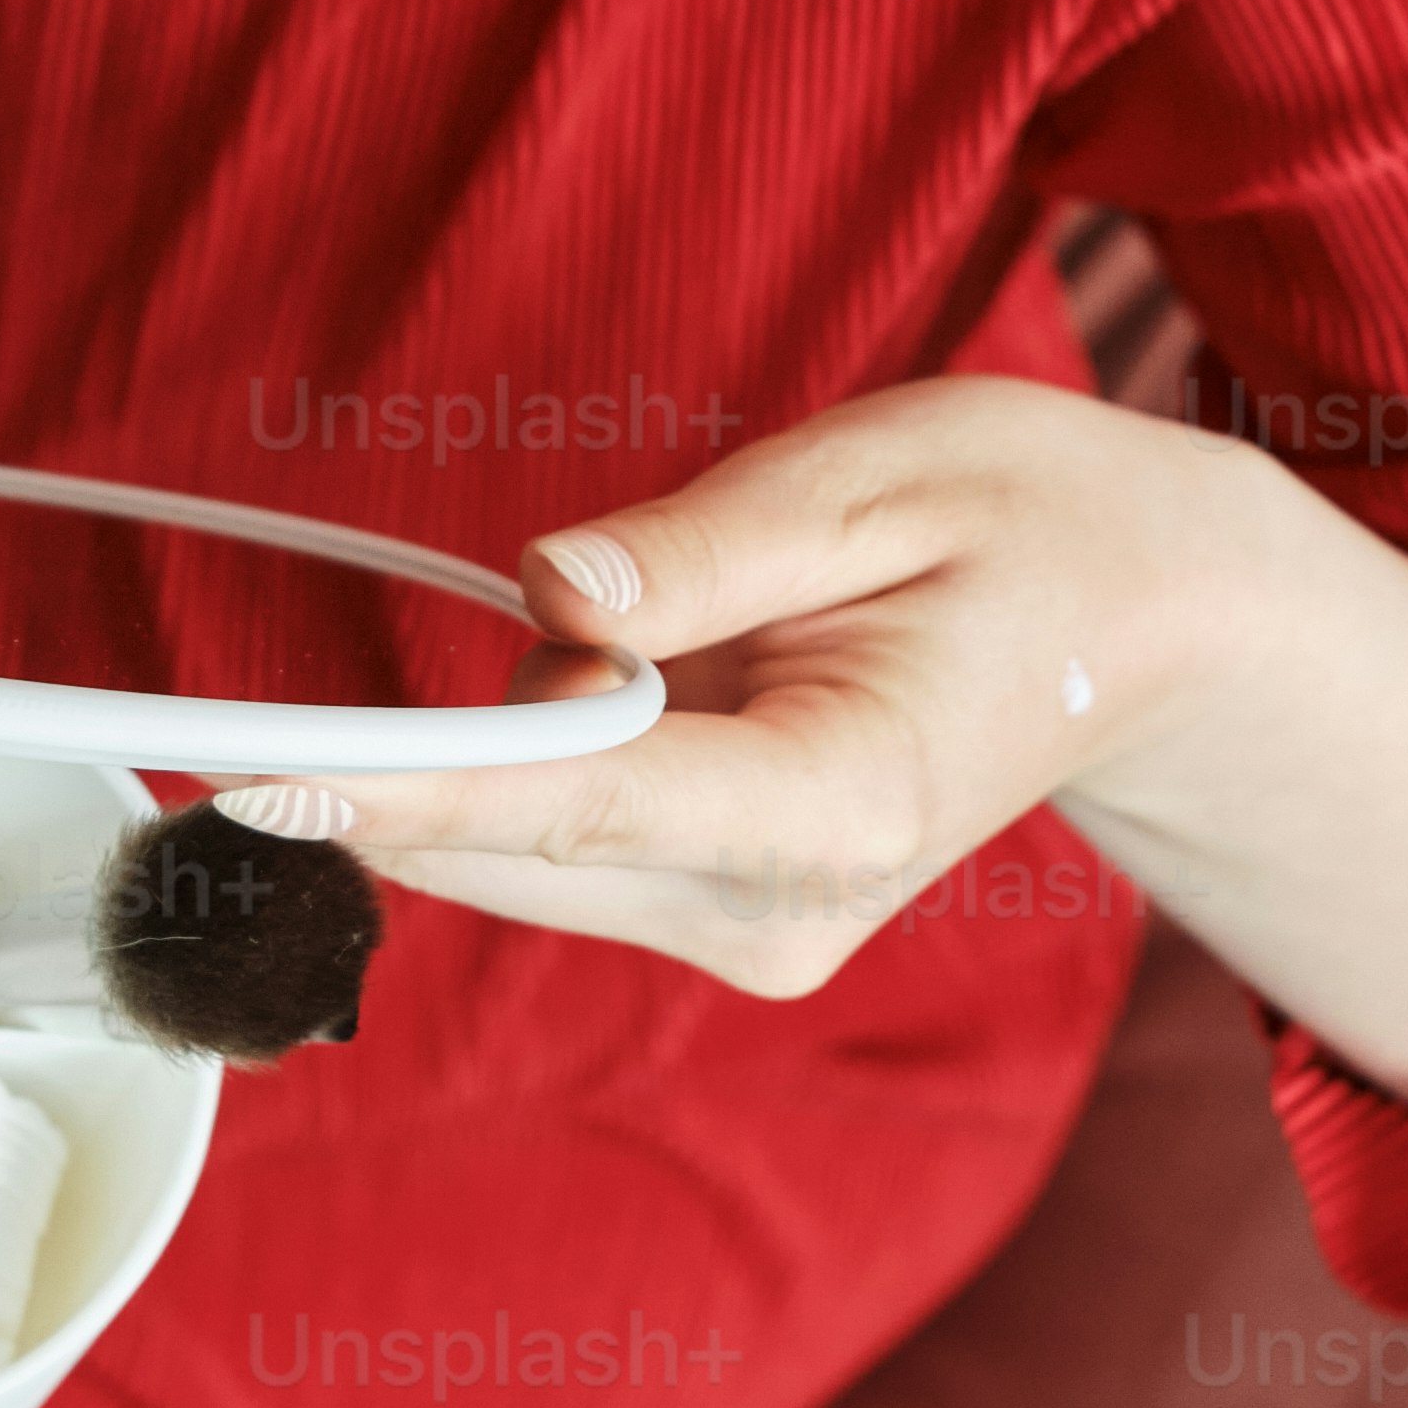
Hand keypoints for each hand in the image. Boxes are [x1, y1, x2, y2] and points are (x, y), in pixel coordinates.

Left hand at [251, 373, 1407, 1116]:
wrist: (1156, 631)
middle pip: (511, 842)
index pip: (573, 801)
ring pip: (517, 848)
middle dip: (461, 723)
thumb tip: (548, 596)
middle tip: (580, 586)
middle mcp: (783, 908)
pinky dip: (553, 752)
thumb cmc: (1034, 526)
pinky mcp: (720, 922)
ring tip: (699, 619)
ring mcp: (752, 934)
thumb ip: (706, 545)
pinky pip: (558, 838)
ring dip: (525, 727)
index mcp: (840, 800)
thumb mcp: (886, 473)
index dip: (400, 785)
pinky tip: (675, 675)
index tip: (252, 781)